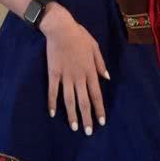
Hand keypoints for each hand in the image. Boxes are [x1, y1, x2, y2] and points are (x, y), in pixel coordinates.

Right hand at [40, 7, 108, 133]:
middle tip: (88, 132)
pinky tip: (52, 114)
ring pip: (69, 100)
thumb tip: (107, 78)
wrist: (61, 28)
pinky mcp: (53, 73)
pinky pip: (53, 91)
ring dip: (72, 115)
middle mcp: (79, 77)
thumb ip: (100, 64)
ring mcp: (65, 76)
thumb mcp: (95, 47)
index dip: (99, 109)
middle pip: (84, 101)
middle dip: (87, 118)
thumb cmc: (79, 36)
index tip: (102, 122)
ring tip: (74, 128)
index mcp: (90, 71)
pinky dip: (52, 103)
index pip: (96, 95)